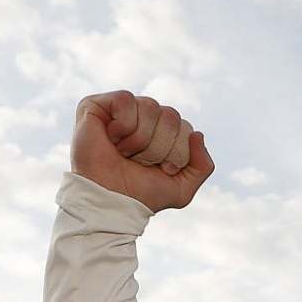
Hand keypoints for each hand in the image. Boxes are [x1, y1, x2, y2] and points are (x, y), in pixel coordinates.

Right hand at [71, 92, 214, 213]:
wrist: (109, 201)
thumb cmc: (140, 195)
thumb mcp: (182, 189)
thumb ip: (203, 166)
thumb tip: (197, 134)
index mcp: (164, 133)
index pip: (186, 128)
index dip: (177, 152)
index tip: (161, 169)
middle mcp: (144, 118)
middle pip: (171, 116)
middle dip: (159, 146)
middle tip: (139, 162)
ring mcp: (122, 111)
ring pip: (150, 106)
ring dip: (140, 139)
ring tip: (124, 153)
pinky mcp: (97, 105)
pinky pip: (125, 99)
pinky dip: (123, 125)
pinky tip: (111, 138)